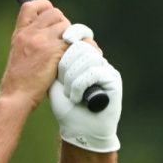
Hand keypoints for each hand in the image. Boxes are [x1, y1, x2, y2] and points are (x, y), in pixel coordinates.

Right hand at [0, 0, 70, 109]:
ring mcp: (42, 41)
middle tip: (64, 41)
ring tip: (69, 52)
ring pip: (67, 26)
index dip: (44, 8)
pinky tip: (76, 59)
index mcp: (20, 33)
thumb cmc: (19, 81)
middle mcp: (30, 33)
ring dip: (72, 37)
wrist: (16, 95)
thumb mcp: (19, 55)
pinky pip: (74, 41)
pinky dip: (79, 49)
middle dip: (63, 25)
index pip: (31, 7)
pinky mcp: (54, 51)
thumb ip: (32, 41)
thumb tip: (56, 33)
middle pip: (55, 14)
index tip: (51, 20)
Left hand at [50, 24, 121, 152]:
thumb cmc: (66, 107)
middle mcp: (97, 61)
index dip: (74, 33)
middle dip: (67, 64)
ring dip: (72, 77)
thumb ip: (55, 63)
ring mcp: (107, 69)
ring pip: (87, 58)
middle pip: (82, 46)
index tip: (64, 38)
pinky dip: (80, 85)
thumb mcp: (55, 82)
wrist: (79, 129)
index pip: (81, 36)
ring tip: (69, 93)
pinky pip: (94, 72)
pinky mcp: (114, 80)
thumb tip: (49, 42)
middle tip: (63, 82)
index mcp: (84, 59)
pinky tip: (75, 98)